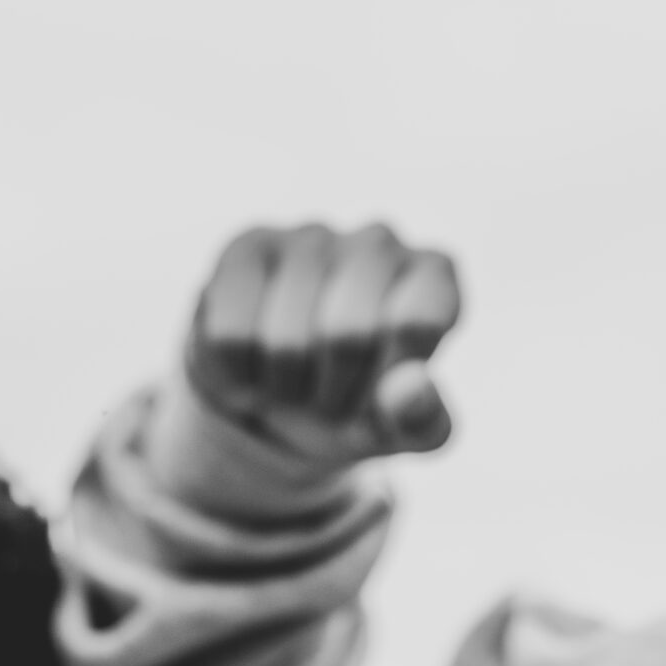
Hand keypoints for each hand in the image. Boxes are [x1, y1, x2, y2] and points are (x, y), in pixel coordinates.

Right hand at [183, 223, 462, 469]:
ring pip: (285, 341)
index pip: (415, 324)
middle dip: (337, 392)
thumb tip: (410, 390)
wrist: (288, 399)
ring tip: (298, 380)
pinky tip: (256, 366)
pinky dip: (242, 377)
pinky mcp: (246, 247)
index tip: (388, 396)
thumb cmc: (365, 405)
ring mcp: (310, 235)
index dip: (391, 380)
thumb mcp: (405, 429)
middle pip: (347, 334)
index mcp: (433, 276)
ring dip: (289, 389)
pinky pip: (232, 335)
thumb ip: (422, 418)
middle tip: (336, 397)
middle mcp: (378, 240)